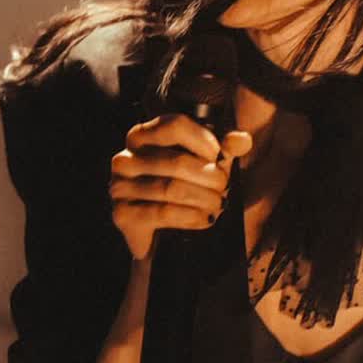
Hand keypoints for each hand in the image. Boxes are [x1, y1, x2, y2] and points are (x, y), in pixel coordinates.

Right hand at [109, 114, 252, 261]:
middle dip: (209, 177)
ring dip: (203, 199)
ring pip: (171, 188)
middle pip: (176, 161)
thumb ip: (223, 150)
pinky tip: (205, 219)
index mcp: (142, 137)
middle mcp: (125, 158)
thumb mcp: (204, 165)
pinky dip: (190, 217)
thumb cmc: (182, 191)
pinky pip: (162, 213)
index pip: (174, 126)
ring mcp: (119, 186)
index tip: (221, 158)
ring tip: (219, 205)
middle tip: (225, 189)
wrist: (161, 236)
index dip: (203, 141)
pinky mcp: (122, 213)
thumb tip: (243, 139)